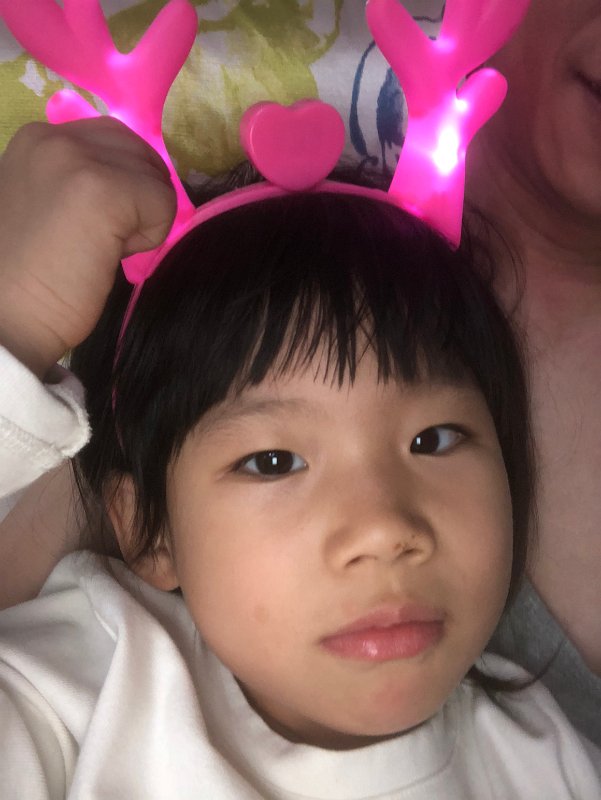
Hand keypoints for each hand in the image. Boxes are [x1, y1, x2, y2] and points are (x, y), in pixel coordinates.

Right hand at [0, 118, 175, 379]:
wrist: (5, 316)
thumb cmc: (27, 276)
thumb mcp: (46, 205)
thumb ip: (79, 183)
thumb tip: (133, 186)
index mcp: (37, 139)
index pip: (114, 140)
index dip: (120, 186)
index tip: (89, 226)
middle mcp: (55, 136)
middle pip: (140, 151)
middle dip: (137, 198)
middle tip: (99, 241)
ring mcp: (78, 158)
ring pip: (155, 177)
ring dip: (142, 219)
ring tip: (98, 248)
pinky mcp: (104, 188)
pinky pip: (164, 202)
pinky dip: (150, 237)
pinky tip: (111, 256)